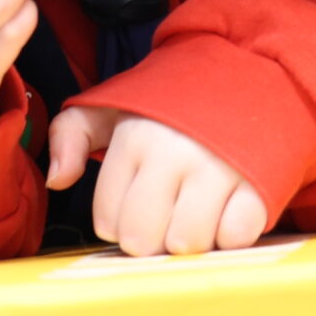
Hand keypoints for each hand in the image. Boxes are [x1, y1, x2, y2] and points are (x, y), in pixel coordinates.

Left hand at [47, 107, 268, 256]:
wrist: (252, 71)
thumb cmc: (176, 101)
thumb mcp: (115, 105)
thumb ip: (71, 134)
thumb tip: (57, 181)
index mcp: (135, 137)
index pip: (108, 220)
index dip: (118, 221)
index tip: (135, 201)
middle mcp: (174, 152)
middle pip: (142, 241)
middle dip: (149, 238)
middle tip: (164, 215)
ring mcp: (220, 168)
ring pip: (186, 244)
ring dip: (189, 239)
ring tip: (194, 213)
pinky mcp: (258, 182)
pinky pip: (234, 237)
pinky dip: (230, 234)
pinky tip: (227, 211)